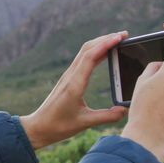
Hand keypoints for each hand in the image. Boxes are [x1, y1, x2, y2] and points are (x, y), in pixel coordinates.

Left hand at [19, 31, 130, 149]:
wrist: (38, 127)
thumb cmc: (59, 126)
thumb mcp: (85, 123)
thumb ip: (106, 116)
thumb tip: (125, 110)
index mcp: (74, 84)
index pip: (90, 57)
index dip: (105, 44)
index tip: (119, 37)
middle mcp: (71, 76)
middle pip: (87, 49)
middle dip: (105, 39)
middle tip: (124, 35)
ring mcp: (68, 76)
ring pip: (84, 52)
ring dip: (100, 43)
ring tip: (117, 40)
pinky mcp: (68, 79)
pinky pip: (82, 60)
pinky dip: (95, 52)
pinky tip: (104, 53)